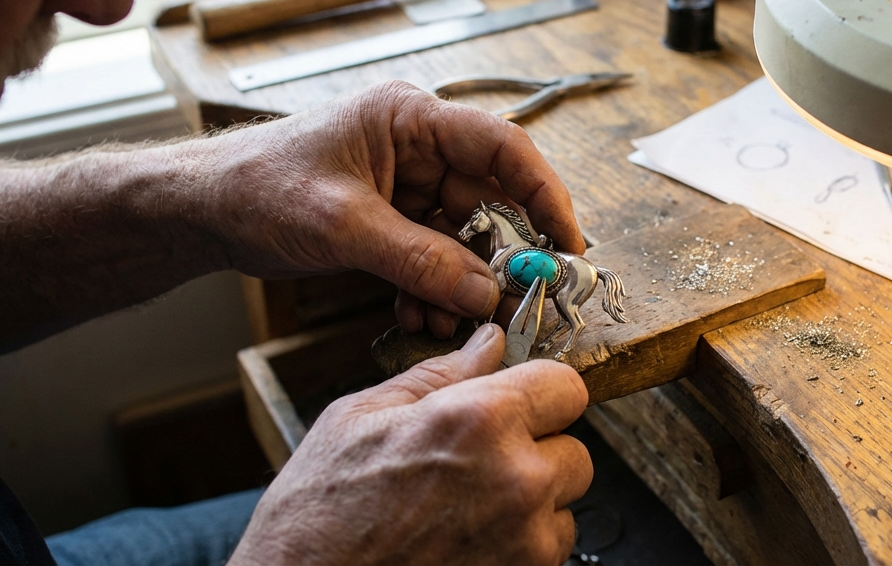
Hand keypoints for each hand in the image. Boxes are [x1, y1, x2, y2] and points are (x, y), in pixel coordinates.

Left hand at [190, 81, 583, 334]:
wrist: (203, 211)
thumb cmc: (257, 188)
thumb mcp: (344, 226)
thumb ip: (420, 260)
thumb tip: (486, 294)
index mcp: (411, 119)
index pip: (502, 147)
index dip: (544, 193)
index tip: (567, 243)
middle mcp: (417, 146)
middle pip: (490, 198)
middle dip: (503, 255)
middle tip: (520, 300)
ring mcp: (405, 183)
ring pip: (463, 236)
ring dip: (464, 281)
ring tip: (456, 318)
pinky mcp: (391, 218)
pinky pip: (434, 255)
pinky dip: (434, 286)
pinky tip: (423, 314)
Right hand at [231, 323, 591, 565]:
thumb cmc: (316, 516)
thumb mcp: (361, 418)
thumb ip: (439, 377)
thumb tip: (486, 346)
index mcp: (479, 421)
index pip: (566, 387)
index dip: (542, 392)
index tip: (524, 402)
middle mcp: (516, 480)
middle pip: (575, 450)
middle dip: (537, 452)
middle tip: (481, 463)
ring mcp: (525, 541)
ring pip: (564, 506)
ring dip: (532, 504)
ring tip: (465, 508)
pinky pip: (548, 552)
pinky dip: (520, 546)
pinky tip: (465, 540)